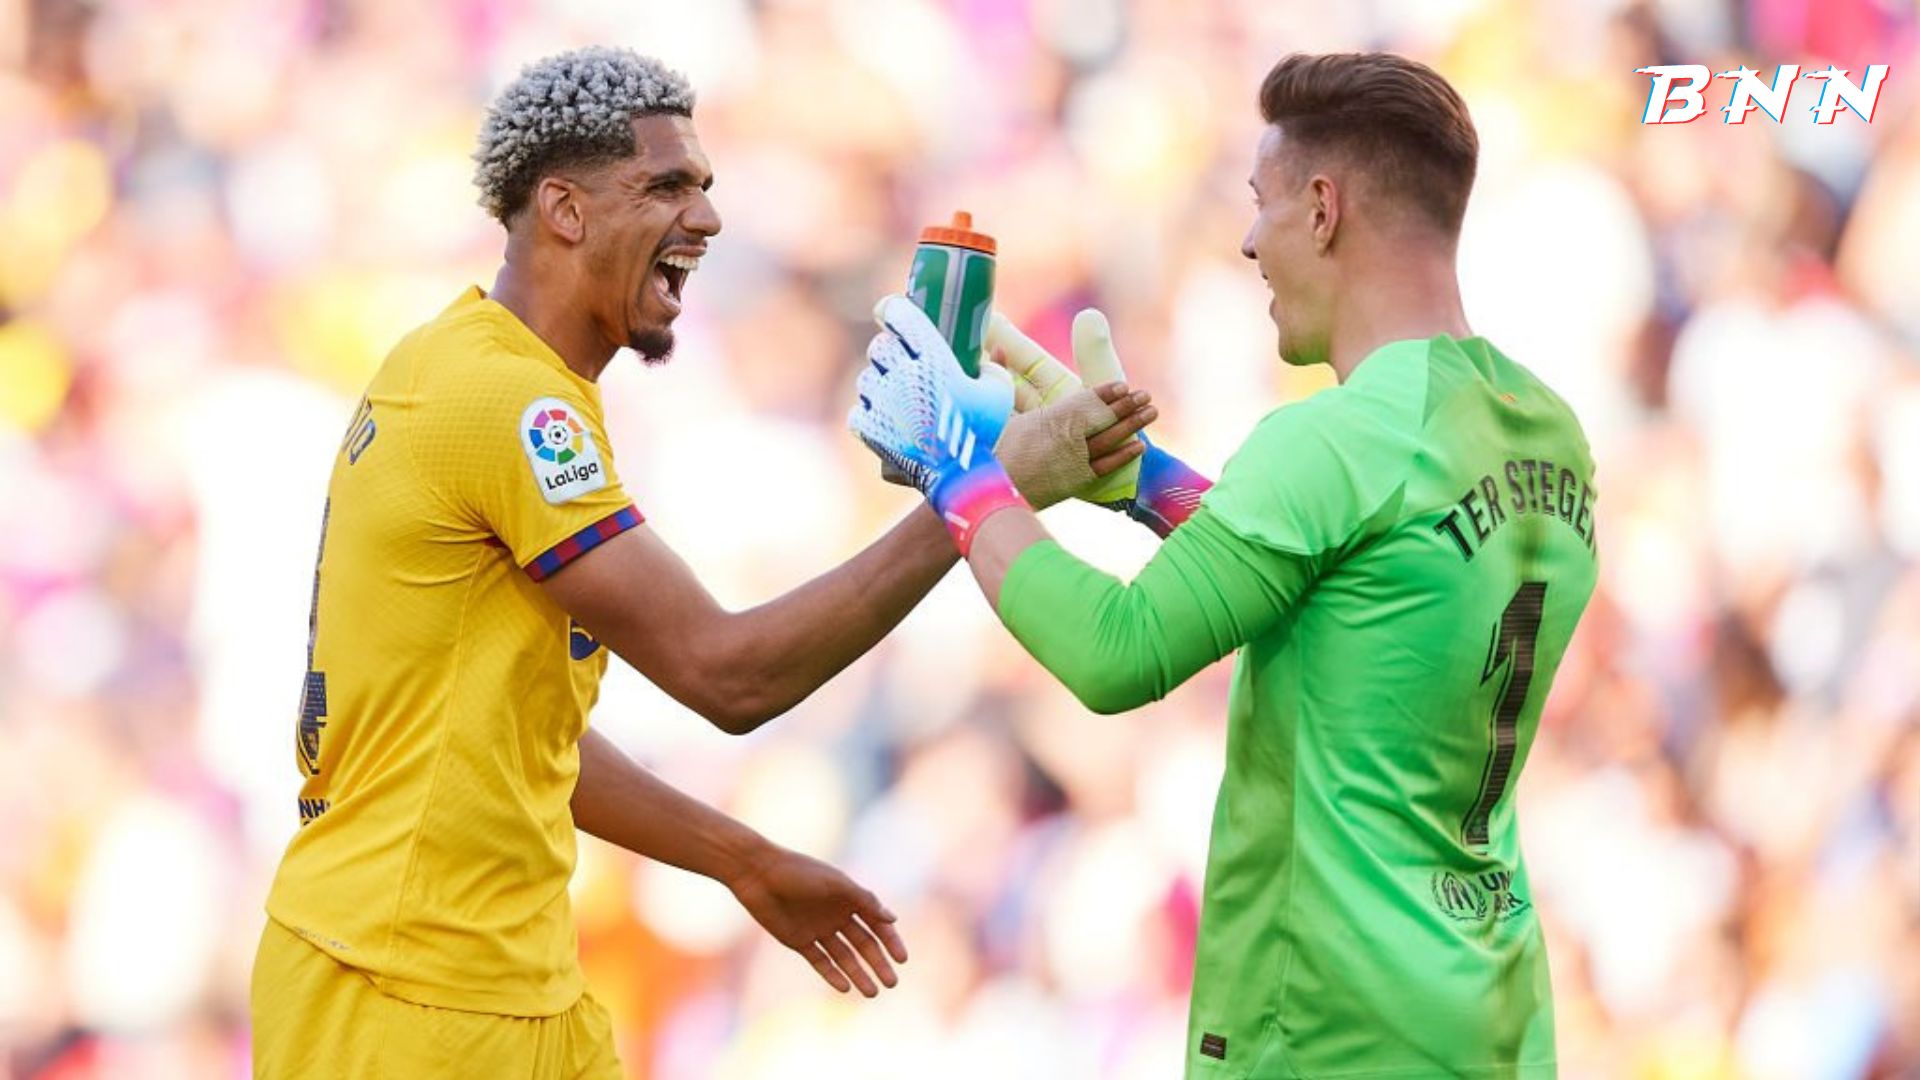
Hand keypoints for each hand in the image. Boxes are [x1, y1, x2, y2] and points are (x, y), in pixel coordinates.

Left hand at [727, 844, 908, 997]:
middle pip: (864, 944)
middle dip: (878, 963)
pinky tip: (846, 988)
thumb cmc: (799, 872)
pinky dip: (833, 974)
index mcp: (849, 898)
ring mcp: (818, 929)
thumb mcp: (836, 884)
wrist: (758, 874)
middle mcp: (837, 915)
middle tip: (892, 983)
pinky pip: (820, 961)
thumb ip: (864, 901)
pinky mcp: (798, 941)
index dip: (891, 941)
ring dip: (859, 974)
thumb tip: (893, 918)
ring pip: (844, 957)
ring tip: (873, 993)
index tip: (902, 959)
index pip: (877, 923)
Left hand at [849, 295, 1027, 551]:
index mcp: (933, 359)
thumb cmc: (987, 434)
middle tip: (900, 358)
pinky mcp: (873, 433)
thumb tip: (983, 359)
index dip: (892, 309)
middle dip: (888, 349)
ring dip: (878, 382)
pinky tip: (881, 417)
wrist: (965, 479)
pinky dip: (869, 414)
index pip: (900, 316)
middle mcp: (904, 377)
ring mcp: (885, 405)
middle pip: (880, 348)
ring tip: (894, 394)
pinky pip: (858, 414)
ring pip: (866, 380)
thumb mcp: (1000, 391)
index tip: (889, 310)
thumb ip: (991, 367)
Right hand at [992, 381, 1154, 509]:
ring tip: (1151, 413)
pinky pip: (1105, 467)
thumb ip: (1001, 379)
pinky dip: (1123, 456)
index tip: (1122, 385)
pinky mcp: (1075, 483)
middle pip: (1104, 419)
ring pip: (1110, 441)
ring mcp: (1073, 462)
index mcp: (1050, 419)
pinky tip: (1138, 446)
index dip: (1106, 393)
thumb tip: (997, 350)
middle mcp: (1067, 439)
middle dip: (1127, 405)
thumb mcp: (995, 413)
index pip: (1085, 401)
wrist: (990, 495)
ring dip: (1132, 425)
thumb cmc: (990, 452)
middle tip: (1146, 396)